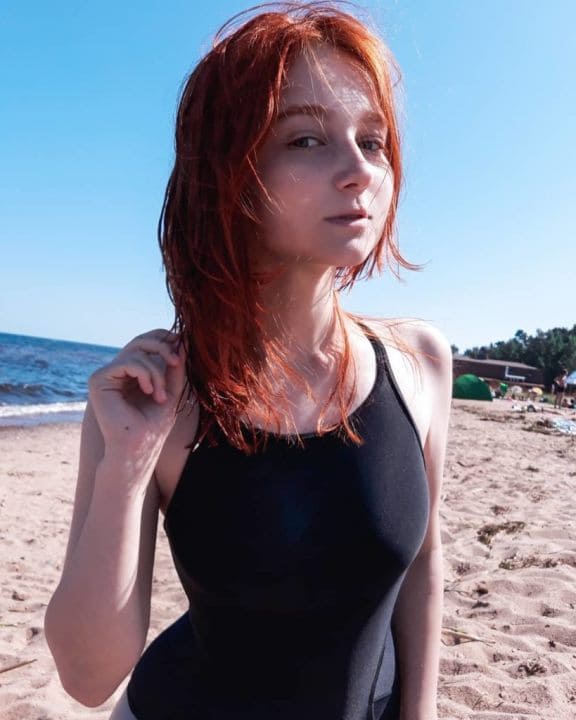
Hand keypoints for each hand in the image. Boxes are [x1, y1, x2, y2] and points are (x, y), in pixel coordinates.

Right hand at [88, 329, 186, 449]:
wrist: (138, 448)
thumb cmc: (154, 425)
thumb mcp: (171, 389)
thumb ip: (175, 366)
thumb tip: (183, 340)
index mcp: (133, 373)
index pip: (148, 342)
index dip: (166, 339)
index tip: (182, 351)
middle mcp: (118, 371)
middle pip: (142, 340)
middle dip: (164, 348)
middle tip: (177, 363)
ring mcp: (107, 374)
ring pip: (137, 351)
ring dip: (156, 372)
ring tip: (160, 396)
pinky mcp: (99, 379)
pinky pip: (128, 362)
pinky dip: (144, 373)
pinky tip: (149, 391)